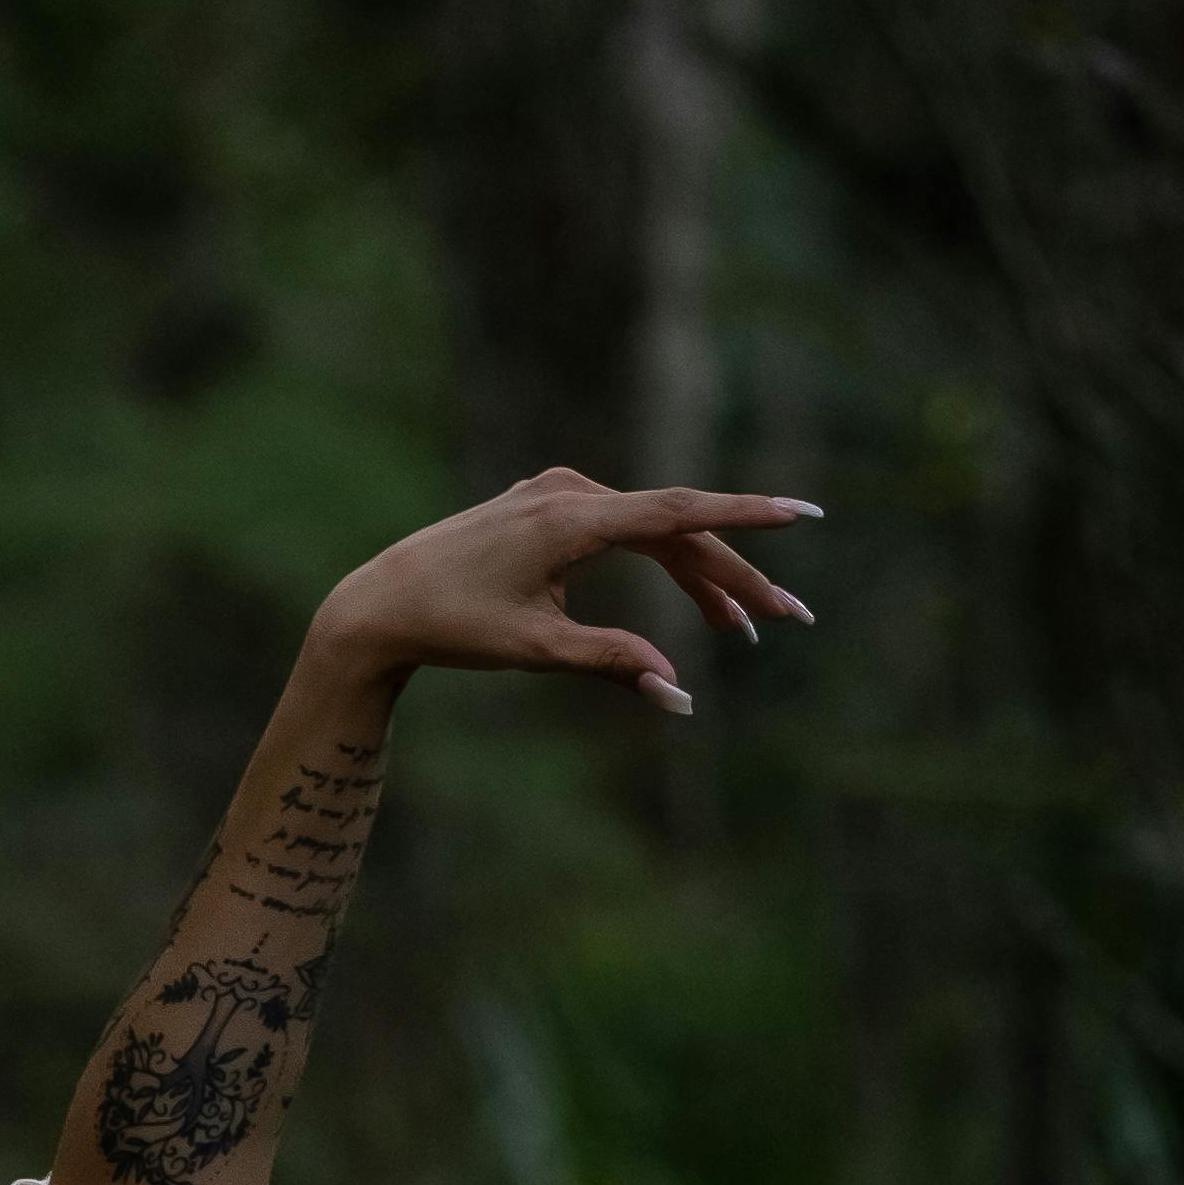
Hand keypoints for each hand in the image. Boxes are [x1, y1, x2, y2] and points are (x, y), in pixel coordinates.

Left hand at [315, 468, 820, 714]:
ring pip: (653, 531)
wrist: (380, 604)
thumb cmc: (453, 628)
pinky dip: (660, 562)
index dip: (747, 518)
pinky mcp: (549, 505)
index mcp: (573, 520)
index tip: (803, 515)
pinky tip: (693, 595)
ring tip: (744, 628)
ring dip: (699, 578)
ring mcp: (559, 493)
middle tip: (788, 618)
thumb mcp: (537, 652)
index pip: (680, 513)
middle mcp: (571, 492)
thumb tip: (678, 692)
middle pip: (676, 530)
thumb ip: (612, 665)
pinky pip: (624, 529)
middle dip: (734, 577)